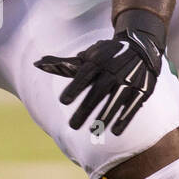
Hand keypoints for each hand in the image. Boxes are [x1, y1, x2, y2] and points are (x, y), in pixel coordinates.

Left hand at [35, 29, 162, 135]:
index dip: (75, 87)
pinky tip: (115, 131)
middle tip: (72, 126)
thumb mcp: (87, 57)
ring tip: (94, 131)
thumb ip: (64, 65)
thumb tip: (36, 63)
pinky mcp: (142, 88)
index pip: (84, 75)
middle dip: (86, 108)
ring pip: (116, 99)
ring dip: (105, 115)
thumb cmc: (105, 56)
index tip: (62, 101)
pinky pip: (133, 105)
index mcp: (97, 62)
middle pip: (99, 91)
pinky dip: (125, 117)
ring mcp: (129, 79)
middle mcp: (113, 70)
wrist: (141, 47)